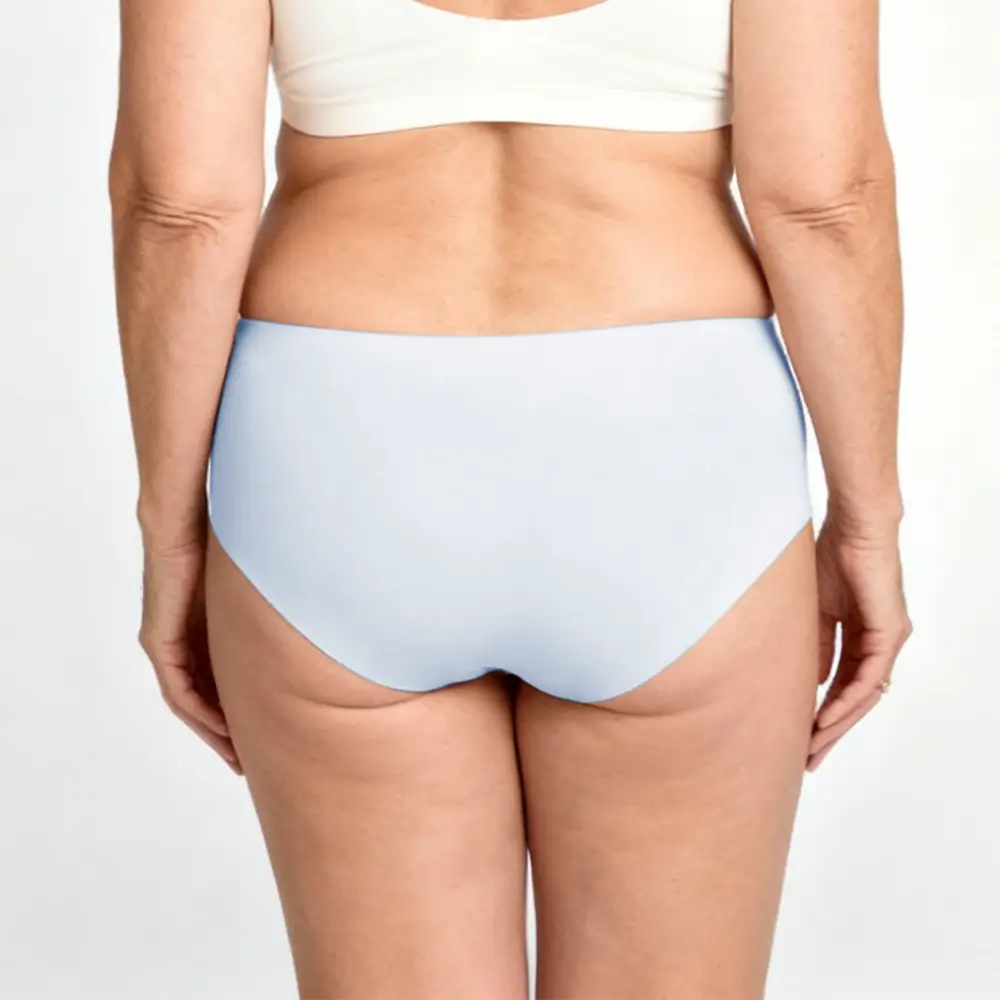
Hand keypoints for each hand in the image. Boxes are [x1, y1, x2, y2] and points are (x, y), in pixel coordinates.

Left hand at [139, 532, 241, 774]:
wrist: (186, 522)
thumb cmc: (224, 546)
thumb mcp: (252, 594)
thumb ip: (265, 614)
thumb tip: (307, 623)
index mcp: (200, 631)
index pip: (217, 683)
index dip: (238, 712)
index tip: (263, 734)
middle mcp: (177, 643)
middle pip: (201, 701)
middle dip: (225, 734)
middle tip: (249, 761)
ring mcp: (164, 644)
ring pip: (188, 703)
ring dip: (213, 732)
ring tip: (239, 757)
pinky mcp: (159, 641)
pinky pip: (179, 691)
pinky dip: (201, 713)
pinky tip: (225, 730)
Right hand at [808, 514, 912, 770]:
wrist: (854, 527)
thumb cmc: (832, 556)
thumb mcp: (816, 610)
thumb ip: (818, 645)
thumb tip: (812, 680)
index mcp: (863, 637)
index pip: (844, 686)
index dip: (824, 712)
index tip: (802, 735)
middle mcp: (881, 643)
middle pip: (856, 699)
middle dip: (831, 731)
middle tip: (809, 758)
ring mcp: (888, 640)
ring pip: (864, 696)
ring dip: (838, 723)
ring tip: (813, 746)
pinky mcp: (889, 633)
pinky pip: (868, 678)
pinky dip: (846, 701)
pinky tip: (825, 717)